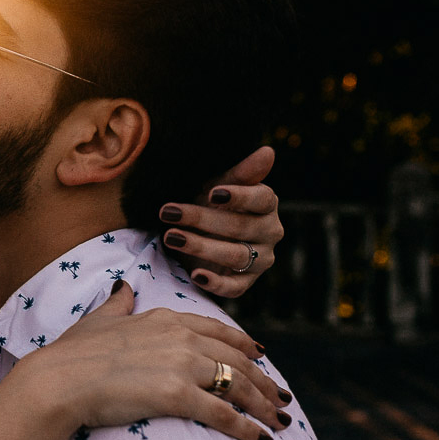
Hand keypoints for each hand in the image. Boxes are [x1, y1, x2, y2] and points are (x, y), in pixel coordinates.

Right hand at [23, 282, 289, 439]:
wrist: (59, 379)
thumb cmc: (72, 353)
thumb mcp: (99, 319)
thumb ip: (119, 303)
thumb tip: (125, 286)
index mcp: (165, 318)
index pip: (218, 330)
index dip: (244, 344)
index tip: (261, 356)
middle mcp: (181, 337)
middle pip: (237, 359)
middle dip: (265, 381)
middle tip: (281, 399)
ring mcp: (182, 365)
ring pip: (239, 385)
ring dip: (264, 406)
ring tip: (280, 423)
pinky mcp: (178, 396)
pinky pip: (224, 414)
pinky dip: (247, 428)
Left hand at [157, 145, 282, 298]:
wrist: (201, 233)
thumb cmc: (213, 204)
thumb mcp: (220, 185)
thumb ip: (242, 173)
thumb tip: (268, 151)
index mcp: (267, 205)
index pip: (262, 200)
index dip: (239, 196)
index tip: (213, 193)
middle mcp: (269, 232)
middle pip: (241, 228)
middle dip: (202, 219)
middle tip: (169, 212)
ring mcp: (260, 260)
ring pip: (236, 256)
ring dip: (201, 246)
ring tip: (171, 236)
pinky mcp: (245, 282)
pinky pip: (234, 288)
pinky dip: (215, 283)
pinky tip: (195, 275)